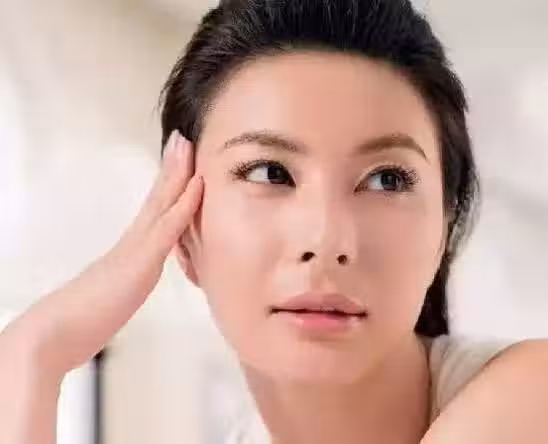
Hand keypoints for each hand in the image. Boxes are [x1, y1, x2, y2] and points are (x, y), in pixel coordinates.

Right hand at [0, 130, 202, 376]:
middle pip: (157, 197)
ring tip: (184, 144)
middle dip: (173, 167)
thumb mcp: (116, 297)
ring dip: (177, 173)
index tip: (178, 161)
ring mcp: (134, 249)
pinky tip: (197, 185)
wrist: (52, 335)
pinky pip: (166, 229)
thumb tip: (130, 279)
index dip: (167, 185)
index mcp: (130, 250)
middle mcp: (132, 242)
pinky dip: (183, 206)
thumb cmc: (82, 322)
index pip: (154, 211)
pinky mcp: (138, 265)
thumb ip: (126, 282)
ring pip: (161, 203)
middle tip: (182, 138)